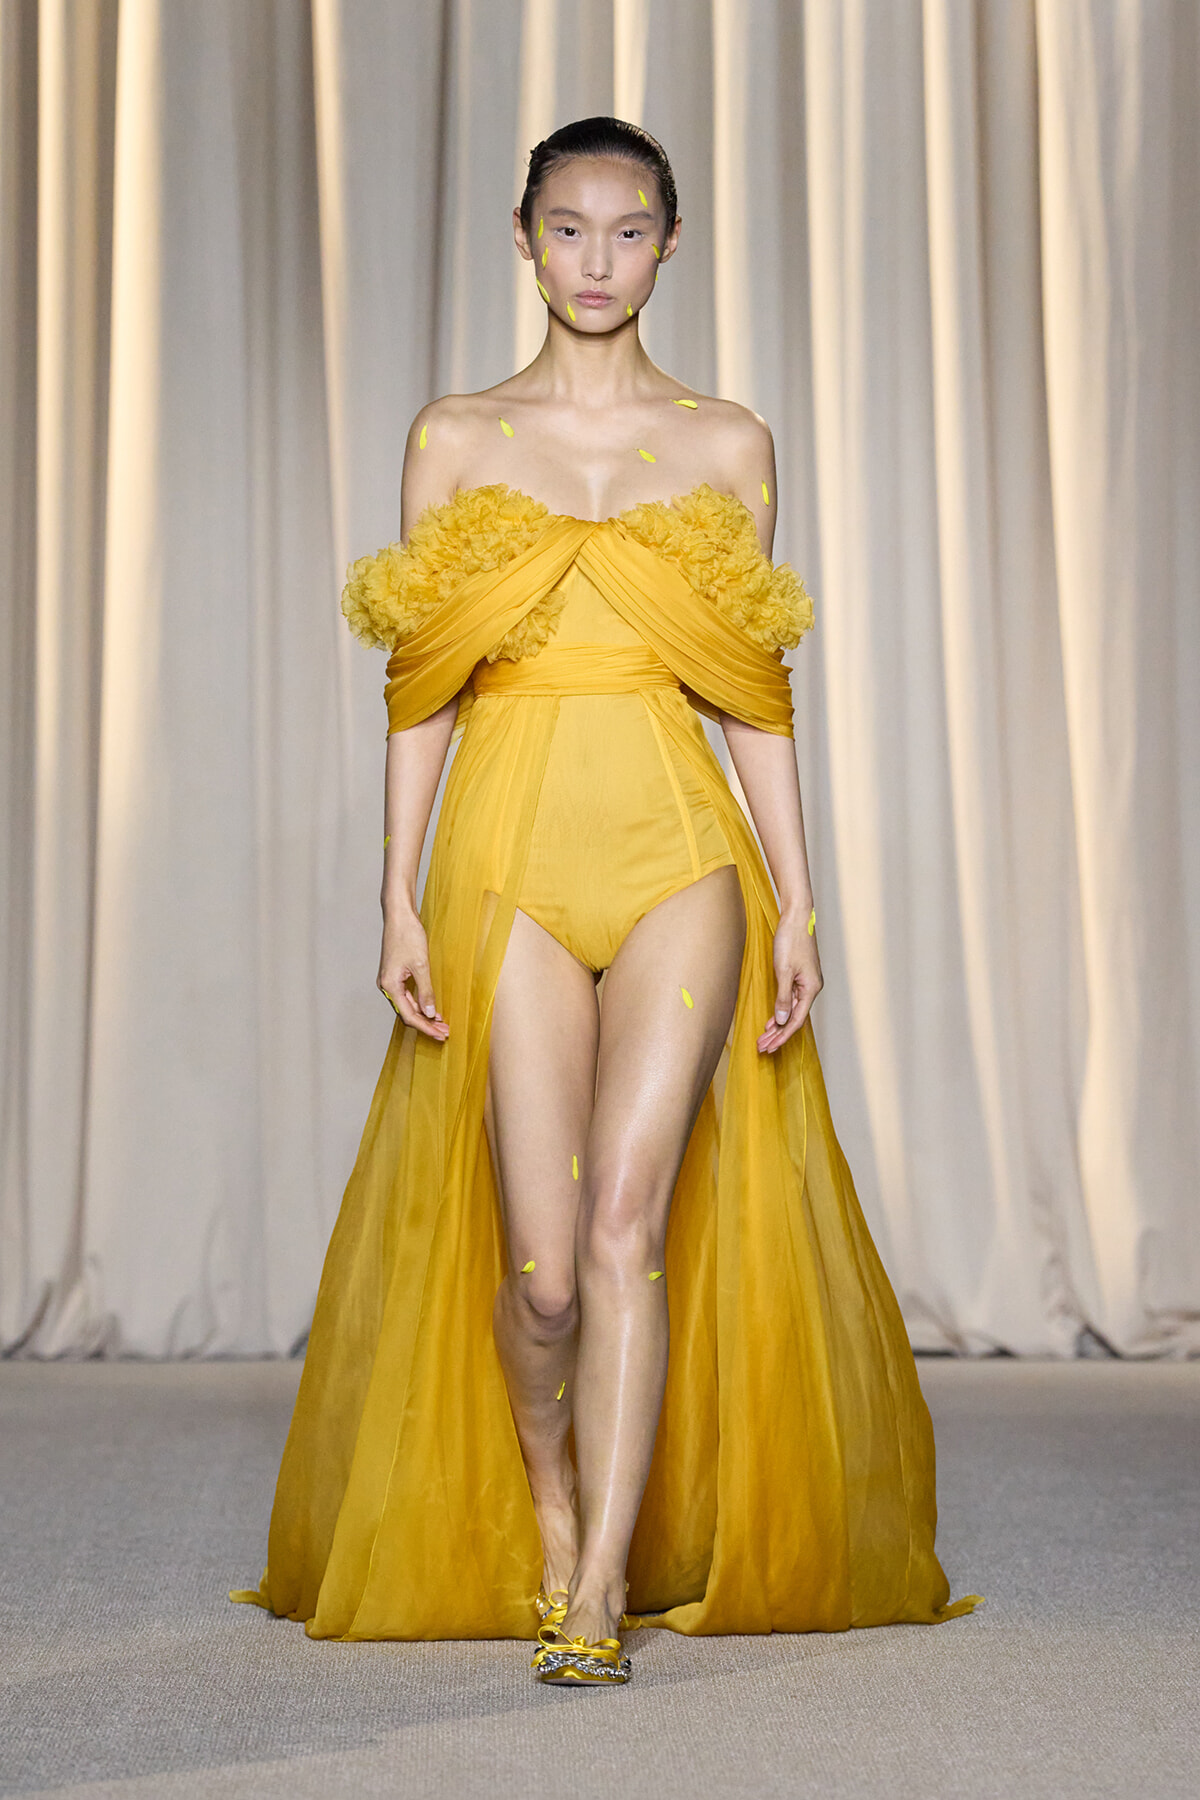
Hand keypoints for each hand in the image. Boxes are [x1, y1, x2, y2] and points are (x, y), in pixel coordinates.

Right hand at [378, 908, 448, 1040]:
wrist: (399, 915)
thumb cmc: (407, 935)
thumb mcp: (421, 965)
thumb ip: (426, 991)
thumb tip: (430, 1012)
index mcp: (390, 986)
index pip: (409, 1015)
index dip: (426, 1027)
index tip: (440, 1034)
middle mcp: (386, 986)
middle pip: (407, 1013)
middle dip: (426, 1023)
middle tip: (444, 1032)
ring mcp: (390, 980)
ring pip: (407, 1005)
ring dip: (424, 1014)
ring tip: (441, 1023)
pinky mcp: (395, 975)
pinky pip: (407, 995)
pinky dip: (419, 1003)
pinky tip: (431, 1007)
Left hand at [757, 904, 821, 1053]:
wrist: (796, 917)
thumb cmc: (791, 940)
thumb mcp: (784, 971)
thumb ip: (783, 997)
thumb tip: (782, 1020)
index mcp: (811, 989)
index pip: (795, 1021)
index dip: (782, 1036)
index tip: (768, 1047)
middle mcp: (811, 988)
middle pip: (794, 1018)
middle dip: (778, 1035)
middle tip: (762, 1048)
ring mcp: (806, 982)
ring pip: (791, 1010)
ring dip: (778, 1025)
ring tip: (764, 1038)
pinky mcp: (800, 976)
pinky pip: (790, 1000)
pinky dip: (780, 1010)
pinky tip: (772, 1020)